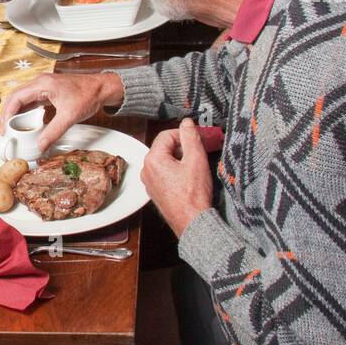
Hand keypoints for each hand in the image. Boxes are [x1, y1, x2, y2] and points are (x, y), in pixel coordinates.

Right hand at [1, 72, 123, 150]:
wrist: (102, 88)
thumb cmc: (88, 95)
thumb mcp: (69, 116)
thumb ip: (53, 132)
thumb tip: (40, 145)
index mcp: (43, 84)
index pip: (16, 98)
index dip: (7, 114)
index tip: (4, 128)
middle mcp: (40, 82)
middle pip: (15, 97)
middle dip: (8, 114)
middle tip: (4, 131)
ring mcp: (43, 85)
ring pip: (22, 98)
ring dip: (15, 113)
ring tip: (11, 128)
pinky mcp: (48, 91)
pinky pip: (31, 100)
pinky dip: (24, 111)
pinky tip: (24, 121)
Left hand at [140, 117, 213, 237]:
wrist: (191, 221)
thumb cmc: (193, 194)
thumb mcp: (196, 159)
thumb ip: (190, 137)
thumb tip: (187, 123)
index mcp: (153, 159)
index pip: (166, 135)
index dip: (183, 134)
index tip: (197, 138)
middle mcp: (146, 170)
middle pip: (164, 147)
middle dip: (182, 146)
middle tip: (199, 151)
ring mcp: (149, 182)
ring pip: (164, 160)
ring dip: (179, 158)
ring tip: (195, 165)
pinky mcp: (155, 191)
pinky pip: (164, 173)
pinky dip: (175, 170)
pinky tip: (188, 178)